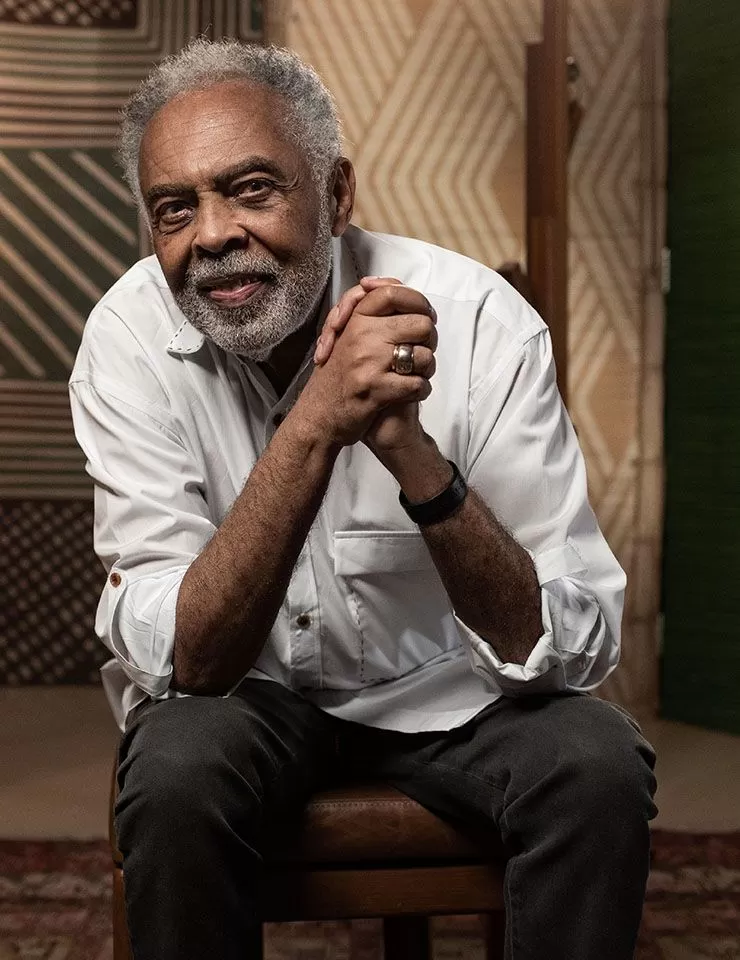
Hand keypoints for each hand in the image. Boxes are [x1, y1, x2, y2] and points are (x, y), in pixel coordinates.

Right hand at [294, 282, 436, 448]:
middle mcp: (361, 336)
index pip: (393, 293)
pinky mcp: (375, 390)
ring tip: (415, 374)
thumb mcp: (346, 335)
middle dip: (429, 340)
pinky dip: (421, 391)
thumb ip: (369, 310)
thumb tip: (396, 285)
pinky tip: (412, 392)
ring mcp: (368, 363)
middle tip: (421, 351)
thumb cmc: (337, 376)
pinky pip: (417, 384)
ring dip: (427, 368)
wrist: (318, 416)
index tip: (425, 314)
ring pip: (424, 355)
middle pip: (420, 324)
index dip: (418, 301)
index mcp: (355, 320)